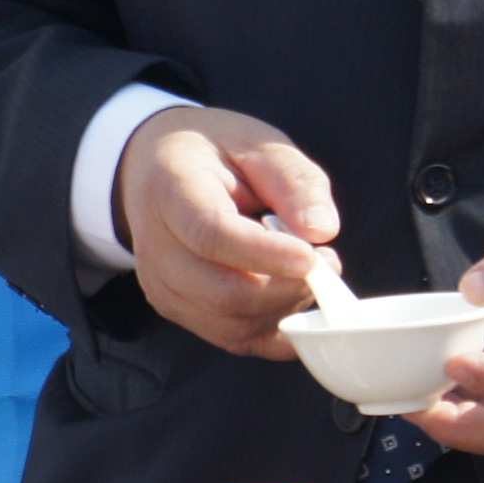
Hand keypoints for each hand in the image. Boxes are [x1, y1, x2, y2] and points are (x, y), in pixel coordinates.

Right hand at [117, 107, 339, 359]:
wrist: (159, 170)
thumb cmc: (218, 154)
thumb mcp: (261, 144)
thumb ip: (295, 182)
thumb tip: (322, 230)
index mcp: (171, 191)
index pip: (211, 235)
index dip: (266, 253)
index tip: (314, 255)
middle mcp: (156, 247)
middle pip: (221, 292)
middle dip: (287, 288)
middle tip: (327, 262)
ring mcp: (163, 286)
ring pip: (229, 323)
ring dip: (284, 309)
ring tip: (310, 273)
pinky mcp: (179, 310)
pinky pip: (232, 338)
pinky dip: (274, 328)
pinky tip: (295, 298)